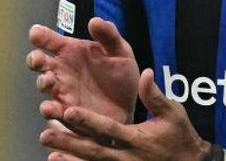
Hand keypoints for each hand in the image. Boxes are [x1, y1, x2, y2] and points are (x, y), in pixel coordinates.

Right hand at [28, 17, 138, 123]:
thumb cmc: (119, 75)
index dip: (41, 36)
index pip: (52, 41)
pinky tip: (56, 109)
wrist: (128, 105)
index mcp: (72, 51)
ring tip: (48, 80)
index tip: (35, 32)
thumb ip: (108, 36)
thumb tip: (95, 21)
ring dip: (43, 83)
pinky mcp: (66, 113)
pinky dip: (52, 111)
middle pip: (40, 63)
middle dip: (35, 59)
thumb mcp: (120, 52)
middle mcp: (62, 70)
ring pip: (44, 86)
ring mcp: (62, 91)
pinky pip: (54, 112)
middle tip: (38, 59)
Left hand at [39, 68, 210, 160]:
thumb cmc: (179, 136)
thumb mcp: (173, 113)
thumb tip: (145, 73)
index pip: (108, 128)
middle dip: (69, 141)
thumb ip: (155, 95)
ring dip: (68, 154)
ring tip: (48, 145)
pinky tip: (58, 159)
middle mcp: (125, 155)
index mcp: (137, 138)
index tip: (69, 111)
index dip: (88, 120)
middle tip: (46, 132)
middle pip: (92, 148)